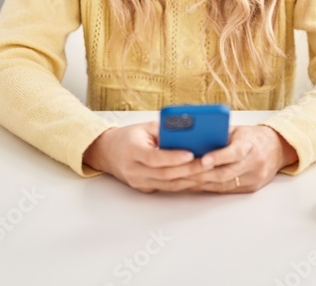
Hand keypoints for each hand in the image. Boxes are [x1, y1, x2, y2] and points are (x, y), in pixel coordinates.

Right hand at [82, 121, 209, 192]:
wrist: (107, 152)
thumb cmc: (129, 137)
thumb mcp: (144, 127)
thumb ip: (165, 130)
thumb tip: (190, 131)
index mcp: (132, 151)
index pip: (154, 157)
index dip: (173, 157)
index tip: (191, 153)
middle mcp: (134, 170)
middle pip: (165, 174)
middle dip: (189, 169)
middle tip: (208, 163)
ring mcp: (139, 182)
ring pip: (169, 185)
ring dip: (190, 179)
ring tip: (208, 172)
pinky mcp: (145, 189)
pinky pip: (167, 188)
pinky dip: (184, 184)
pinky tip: (198, 179)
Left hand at [188, 125, 297, 193]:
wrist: (276, 149)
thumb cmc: (251, 137)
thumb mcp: (236, 130)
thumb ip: (218, 134)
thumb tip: (192, 138)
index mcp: (250, 144)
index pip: (235, 152)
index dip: (218, 157)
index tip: (203, 160)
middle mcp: (254, 163)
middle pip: (225, 173)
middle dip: (201, 173)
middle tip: (180, 172)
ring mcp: (253, 178)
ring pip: (222, 184)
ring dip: (200, 183)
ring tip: (181, 180)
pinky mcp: (249, 188)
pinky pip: (224, 190)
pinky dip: (207, 187)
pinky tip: (193, 185)